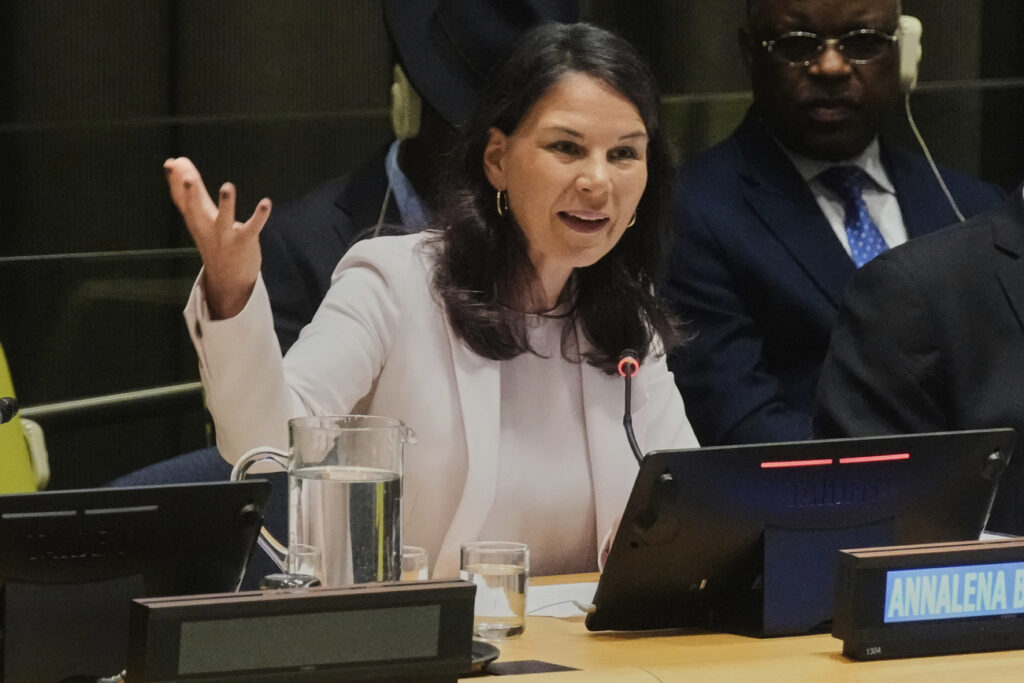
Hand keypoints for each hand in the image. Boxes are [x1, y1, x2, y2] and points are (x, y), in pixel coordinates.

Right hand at [164, 157, 271, 318]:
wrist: (228, 279)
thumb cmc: (213, 240)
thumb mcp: (198, 217)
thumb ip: (190, 191)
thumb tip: (174, 163)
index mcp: (195, 220)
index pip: (182, 201)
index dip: (176, 183)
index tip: (171, 163)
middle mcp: (207, 228)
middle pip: (197, 210)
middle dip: (192, 194)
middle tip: (187, 177)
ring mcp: (225, 236)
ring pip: (224, 220)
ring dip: (227, 204)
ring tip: (227, 186)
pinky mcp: (244, 242)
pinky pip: (252, 228)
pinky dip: (260, 216)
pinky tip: (266, 203)